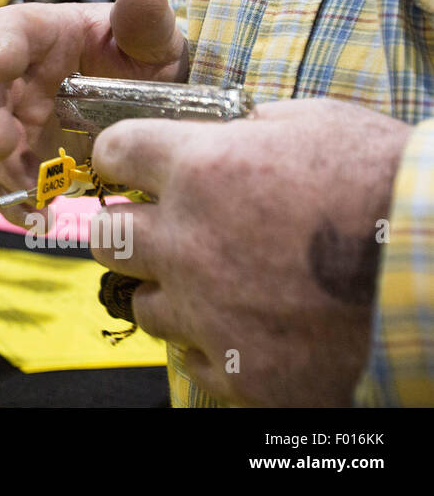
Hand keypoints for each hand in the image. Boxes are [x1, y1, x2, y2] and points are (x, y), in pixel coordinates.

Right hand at [0, 0, 188, 224]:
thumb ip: (146, 20)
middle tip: (0, 144)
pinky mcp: (23, 161)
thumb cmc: (149, 62)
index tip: (4, 62)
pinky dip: (12, 201)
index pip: (5, 28)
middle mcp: (17, 77)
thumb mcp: (155, 40)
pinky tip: (38, 216)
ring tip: (30, 190)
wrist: (160, 112)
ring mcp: (15, 121)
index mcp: (41, 35)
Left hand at [91, 98, 408, 405]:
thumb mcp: (318, 124)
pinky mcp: (242, 372)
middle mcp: (188, 243)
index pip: (114, 152)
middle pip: (105, 234)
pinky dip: (210, 342)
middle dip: (126, 226)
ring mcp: (210, 313)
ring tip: (213, 282)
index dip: (121, 155)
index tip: (130, 163)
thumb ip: (251, 126)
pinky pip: (192, 358)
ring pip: (142, 303)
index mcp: (201, 171)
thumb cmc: (391, 187)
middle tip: (160, 227)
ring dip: (168, 289)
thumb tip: (223, 130)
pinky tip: (245, 325)